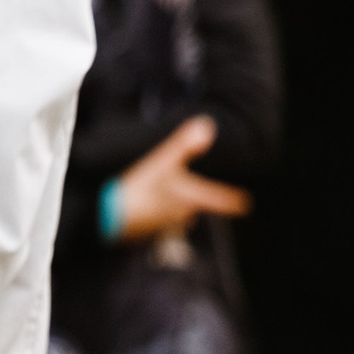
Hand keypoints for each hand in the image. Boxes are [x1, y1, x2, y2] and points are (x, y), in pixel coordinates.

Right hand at [110, 116, 250, 241]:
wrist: (108, 216)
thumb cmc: (139, 189)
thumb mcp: (162, 162)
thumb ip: (184, 145)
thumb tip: (206, 126)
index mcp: (192, 198)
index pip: (222, 202)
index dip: (234, 202)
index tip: (245, 204)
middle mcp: (183, 214)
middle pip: (200, 205)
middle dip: (204, 199)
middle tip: (210, 193)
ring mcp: (166, 223)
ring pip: (181, 213)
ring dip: (181, 204)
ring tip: (176, 192)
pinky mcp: (148, 227)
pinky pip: (162, 217)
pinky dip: (162, 209)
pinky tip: (152, 200)